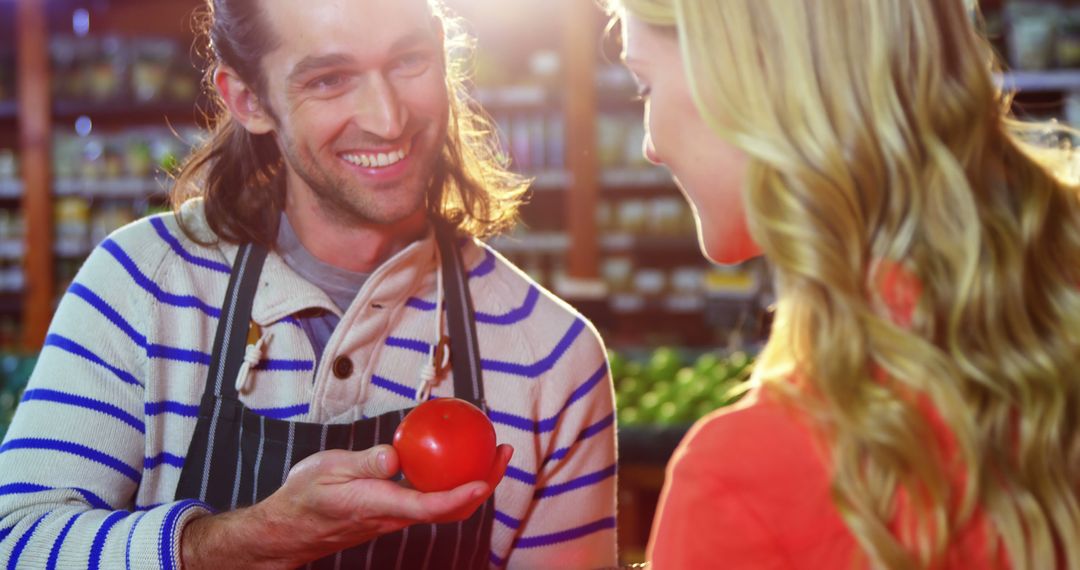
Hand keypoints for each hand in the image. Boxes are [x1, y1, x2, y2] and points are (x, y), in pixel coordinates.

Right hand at [180, 443, 512, 568]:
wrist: (291, 528)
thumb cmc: (306, 495)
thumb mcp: (327, 470)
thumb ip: (362, 463)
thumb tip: (394, 456)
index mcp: (379, 506)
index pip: (428, 506)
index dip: (459, 496)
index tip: (483, 479)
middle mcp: (395, 516)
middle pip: (451, 508)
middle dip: (484, 484)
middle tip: (503, 451)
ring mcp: (398, 516)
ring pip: (445, 505)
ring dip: (475, 480)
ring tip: (492, 449)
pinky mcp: (395, 512)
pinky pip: (431, 498)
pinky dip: (452, 479)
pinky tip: (455, 455)